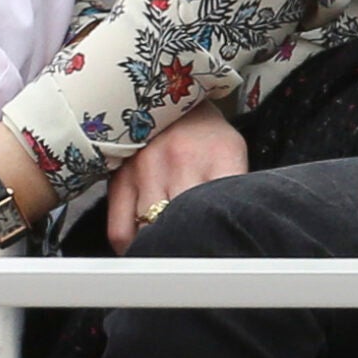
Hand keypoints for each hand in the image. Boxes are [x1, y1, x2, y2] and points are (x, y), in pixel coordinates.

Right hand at [106, 97, 247, 252]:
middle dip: (190, 253)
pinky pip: (120, 230)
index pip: (223, 214)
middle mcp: (182, 163)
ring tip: (171, 257)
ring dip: (161, 251)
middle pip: (185, 228)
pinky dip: (132, 249)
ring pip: (150, 234)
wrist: (168, 93)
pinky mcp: (120, 177)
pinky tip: (143, 249)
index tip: (220, 263)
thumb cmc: (206, 134)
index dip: (222, 248)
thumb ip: (235, 190)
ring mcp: (147, 170)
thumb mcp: (233, 153)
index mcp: (220, 157)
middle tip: (196, 264)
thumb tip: (238, 237)